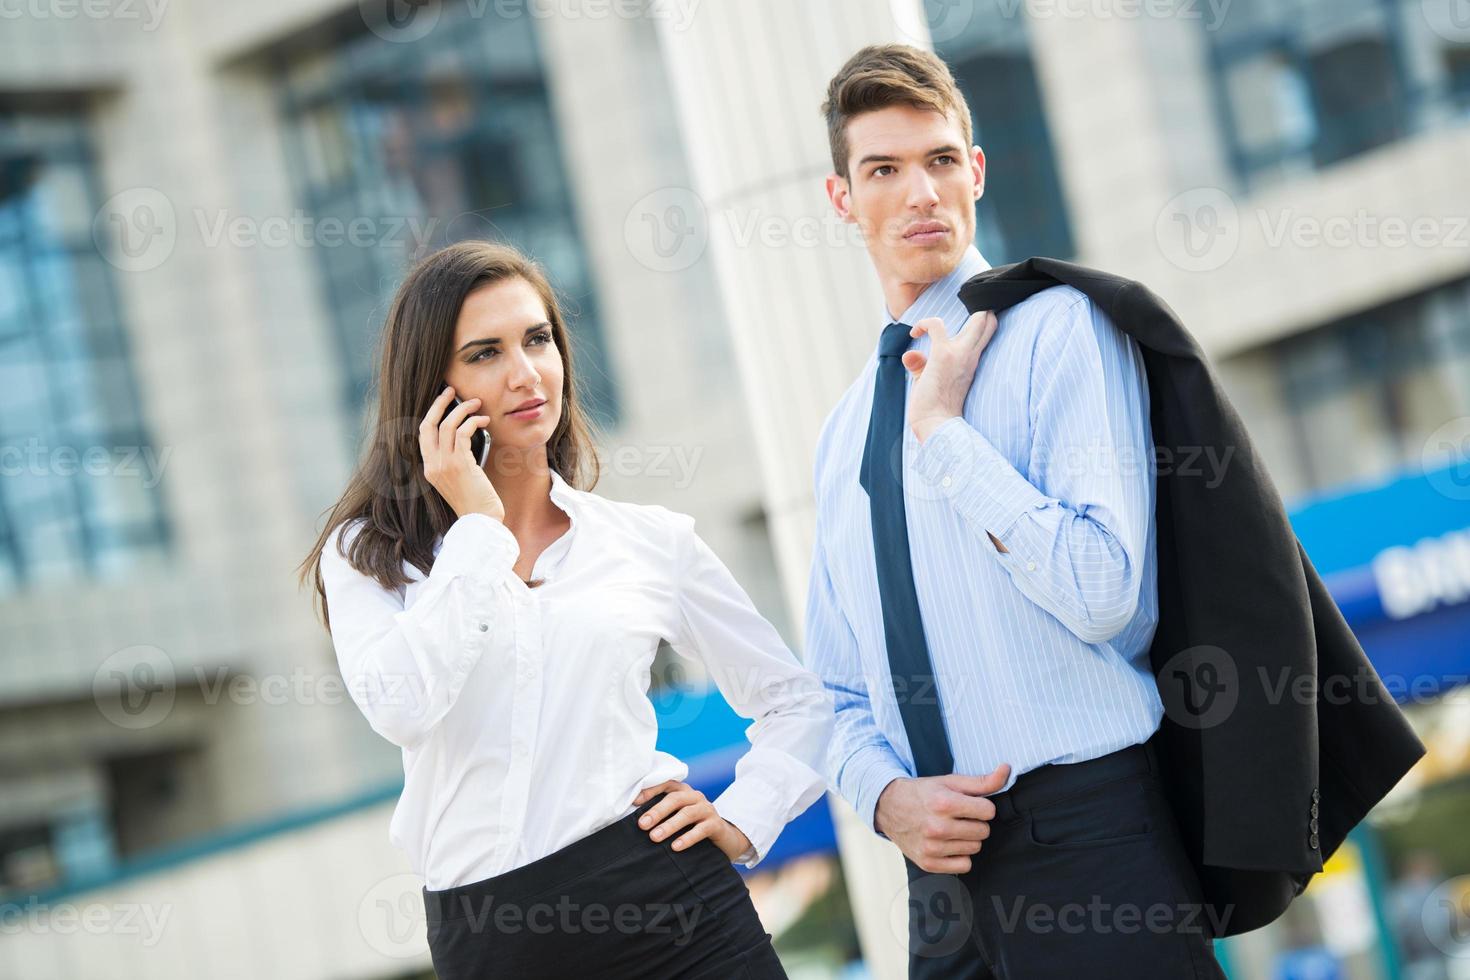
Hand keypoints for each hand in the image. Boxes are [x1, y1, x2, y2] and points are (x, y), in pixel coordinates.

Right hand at [419, 385, 504, 520]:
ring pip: (447, 424)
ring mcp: (444, 465)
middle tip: (453, 390)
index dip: (432, 413)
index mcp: (429, 468)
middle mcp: (432, 465)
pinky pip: (462, 432)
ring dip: (463, 409)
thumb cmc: (476, 501)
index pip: (423, 433)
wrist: (482, 520)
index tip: (444, 399)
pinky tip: (484, 421)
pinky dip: (474, 422)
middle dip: (440, 403)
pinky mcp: (460, 465)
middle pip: (428, 424)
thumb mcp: (459, 478)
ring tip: (477, 404)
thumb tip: (463, 434)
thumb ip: (454, 459)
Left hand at [633, 780, 752, 861]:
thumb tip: (636, 822)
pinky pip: (701, 829)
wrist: (724, 839)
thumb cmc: (693, 828)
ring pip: (687, 813)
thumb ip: (661, 815)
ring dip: (670, 825)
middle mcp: (695, 797)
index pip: (666, 784)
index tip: (634, 802)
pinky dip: (688, 837)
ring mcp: (707, 809)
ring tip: (654, 837)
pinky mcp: (716, 824)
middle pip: (675, 798)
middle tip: (642, 825)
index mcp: (683, 792)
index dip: (650, 790)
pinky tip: (676, 846)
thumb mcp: (677, 818)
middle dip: (657, 811)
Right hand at [874, 764, 1010, 873]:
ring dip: (968, 839)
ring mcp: (932, 848)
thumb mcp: (950, 782)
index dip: (981, 806)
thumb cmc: (924, 793)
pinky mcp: (928, 863)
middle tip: (958, 816)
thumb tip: (1007, 769)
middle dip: (975, 822)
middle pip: (983, 831)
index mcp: (943, 803)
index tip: (968, 804)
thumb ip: (982, 781)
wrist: (889, 808)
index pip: (988, 811)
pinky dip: (960, 856)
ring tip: (951, 828)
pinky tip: (948, 844)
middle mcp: (937, 827)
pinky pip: (964, 865)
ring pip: (975, 848)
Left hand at [902, 310, 997, 442]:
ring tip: (928, 326)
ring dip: (956, 314)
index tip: (959, 315)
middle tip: (950, 312)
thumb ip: (924, 364)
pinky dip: (924, 323)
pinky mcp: (943, 355)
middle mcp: (971, 355)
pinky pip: (936, 324)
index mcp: (973, 360)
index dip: (981, 315)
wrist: (937, 426)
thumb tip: (909, 355)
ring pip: (978, 318)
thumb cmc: (935, 408)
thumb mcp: (932, 380)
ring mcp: (960, 353)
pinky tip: (914, 334)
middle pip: (988, 320)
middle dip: (977, 306)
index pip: (988, 330)